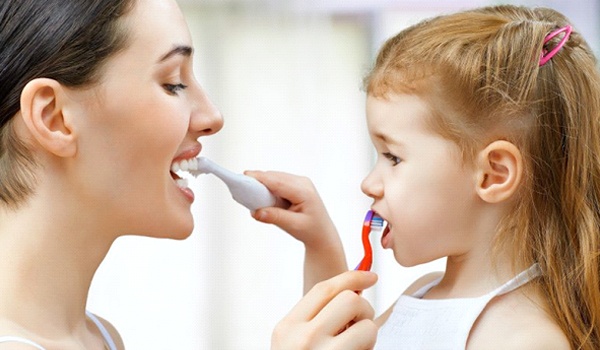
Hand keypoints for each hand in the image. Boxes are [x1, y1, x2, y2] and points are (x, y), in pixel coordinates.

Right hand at [245, 170, 346, 291]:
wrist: (322, 234)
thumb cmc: (311, 231)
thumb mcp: (293, 226)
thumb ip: (275, 217)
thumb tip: (256, 212)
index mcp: (304, 191)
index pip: (278, 181)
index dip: (260, 178)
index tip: (244, 176)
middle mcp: (302, 182)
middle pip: (274, 177)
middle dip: (258, 181)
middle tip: (240, 186)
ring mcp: (299, 182)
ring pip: (275, 178)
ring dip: (262, 184)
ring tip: (247, 192)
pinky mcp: (295, 185)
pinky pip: (277, 182)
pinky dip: (267, 187)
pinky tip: (259, 195)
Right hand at [271, 271, 377, 349]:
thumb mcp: (291, 342)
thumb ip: (312, 322)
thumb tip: (349, 300)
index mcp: (288, 326)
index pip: (324, 289)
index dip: (351, 278)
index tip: (369, 277)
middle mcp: (304, 338)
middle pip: (349, 300)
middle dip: (364, 309)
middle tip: (361, 324)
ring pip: (367, 326)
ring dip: (369, 334)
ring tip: (359, 346)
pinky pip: (369, 348)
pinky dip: (369, 349)